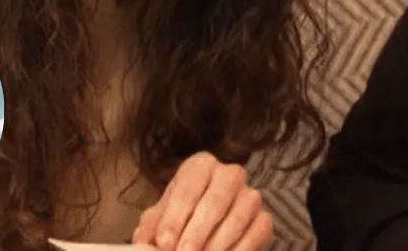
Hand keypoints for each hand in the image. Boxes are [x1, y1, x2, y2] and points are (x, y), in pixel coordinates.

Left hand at [131, 152, 271, 250]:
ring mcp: (250, 196)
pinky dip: (239, 250)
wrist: (209, 224)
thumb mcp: (162, 216)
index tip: (164, 242)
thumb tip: (143, 243)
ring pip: (237, 220)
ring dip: (216, 246)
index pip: (188, 189)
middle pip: (214, 203)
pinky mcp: (264, 218)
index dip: (175, 218)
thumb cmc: (183, 215)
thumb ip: (152, 227)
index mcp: (201, 166)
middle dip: (196, 234)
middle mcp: (230, 175)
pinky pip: (256, 235)